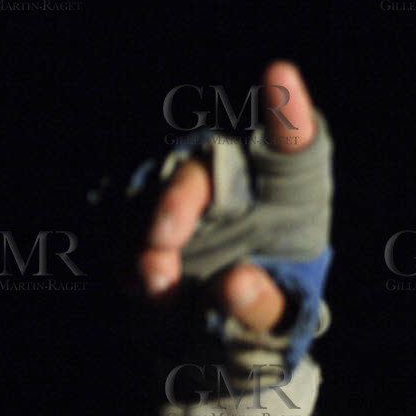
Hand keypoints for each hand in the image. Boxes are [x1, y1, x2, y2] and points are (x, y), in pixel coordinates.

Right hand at [133, 59, 316, 331]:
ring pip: (153, 190)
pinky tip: (143, 287)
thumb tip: (236, 284)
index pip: (295, 148)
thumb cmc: (263, 316)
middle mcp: (237, 184)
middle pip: (205, 166)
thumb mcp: (275, 326)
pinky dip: (123, 253)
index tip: (281, 75)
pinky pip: (121, 219)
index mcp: (289, 201)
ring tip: (157, 285)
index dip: (286, 112)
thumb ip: (264, 309)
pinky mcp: (141, 213)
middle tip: (163, 246)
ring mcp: (184, 194)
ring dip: (147, 238)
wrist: (211, 340)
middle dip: (178, 201)